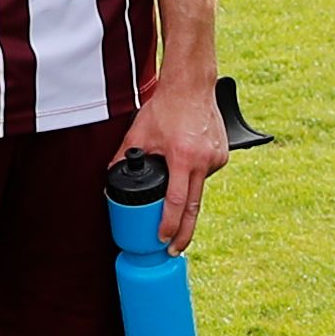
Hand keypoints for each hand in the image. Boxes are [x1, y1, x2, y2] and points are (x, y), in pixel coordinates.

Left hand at [118, 73, 231, 248]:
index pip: (176, 202)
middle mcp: (203, 161)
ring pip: (199, 189)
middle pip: (194, 209)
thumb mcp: (139, 132)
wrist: (192, 86)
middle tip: (174, 249)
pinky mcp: (222, 155)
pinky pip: (205, 175)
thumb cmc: (166, 107)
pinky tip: (186, 159)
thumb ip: (124, 156)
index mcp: (183, 158)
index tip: (162, 240)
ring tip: (175, 175)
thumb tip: (112, 176)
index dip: (169, 225)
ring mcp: (216, 159)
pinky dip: (194, 175)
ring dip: (186, 195)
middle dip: (184, 233)